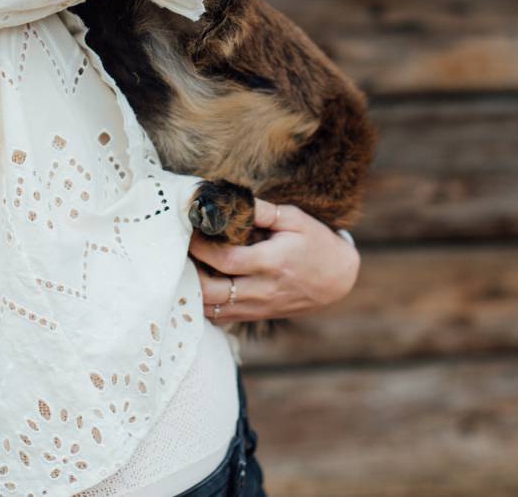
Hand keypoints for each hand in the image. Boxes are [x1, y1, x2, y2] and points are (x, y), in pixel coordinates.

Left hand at [190, 198, 359, 325]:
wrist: (339, 280)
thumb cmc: (317, 244)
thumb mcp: (296, 220)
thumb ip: (264, 212)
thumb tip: (235, 200)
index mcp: (271, 263)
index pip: (225, 259)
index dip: (200, 247)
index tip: (187, 231)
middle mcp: (262, 290)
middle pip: (211, 292)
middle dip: (188, 273)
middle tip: (178, 253)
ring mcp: (259, 307)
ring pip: (213, 309)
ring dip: (193, 291)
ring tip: (184, 269)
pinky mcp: (257, 316)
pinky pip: (222, 317)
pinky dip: (206, 306)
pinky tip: (198, 287)